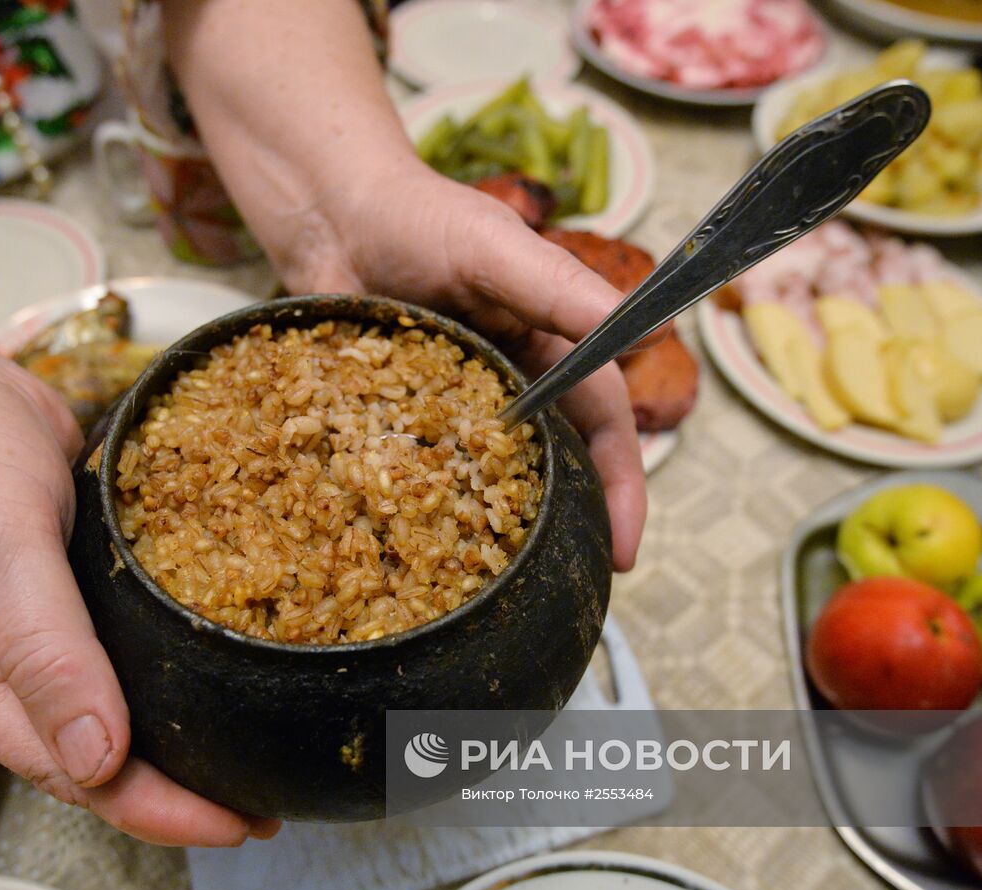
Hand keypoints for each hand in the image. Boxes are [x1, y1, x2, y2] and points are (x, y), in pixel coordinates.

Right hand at [0, 216, 276, 845]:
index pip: (65, 766)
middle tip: (258, 805)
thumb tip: (95, 757)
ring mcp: (32, 620)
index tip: (228, 822)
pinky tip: (215, 662)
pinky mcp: (65, 576)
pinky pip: (119, 632)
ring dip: (174, 727)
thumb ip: (43, 649)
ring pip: (111, 695)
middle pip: (94, 747)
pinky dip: (166, 656)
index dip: (149, 804)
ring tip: (249, 752)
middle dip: (173, 784)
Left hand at [253, 164, 650, 569]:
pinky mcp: (394, 420)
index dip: (619, 484)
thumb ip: (562, 292)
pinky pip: (416, 473)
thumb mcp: (495, 249)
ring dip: (498, 529)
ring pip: (487, 480)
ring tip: (499, 583)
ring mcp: (450, 408)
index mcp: (551, 347)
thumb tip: (651, 331)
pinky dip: (423, 510)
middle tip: (571, 582)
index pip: (601, 422)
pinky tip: (419, 552)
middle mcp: (508, 385)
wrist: (330, 214)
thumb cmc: (420, 217)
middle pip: (553, 463)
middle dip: (570, 522)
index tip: (622, 546)